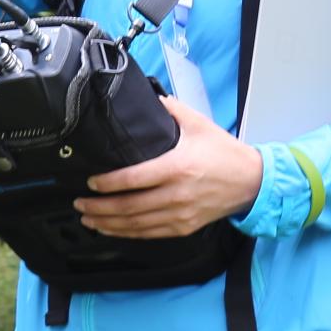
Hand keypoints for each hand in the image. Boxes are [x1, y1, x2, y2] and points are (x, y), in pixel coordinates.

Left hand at [76, 95, 265, 238]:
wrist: (251, 182)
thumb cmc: (224, 153)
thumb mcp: (198, 124)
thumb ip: (171, 109)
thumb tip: (150, 97)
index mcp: (177, 167)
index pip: (133, 179)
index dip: (108, 184)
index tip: (91, 183)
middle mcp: (176, 194)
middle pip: (129, 206)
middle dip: (99, 207)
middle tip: (79, 204)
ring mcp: (180, 214)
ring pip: (136, 224)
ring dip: (108, 223)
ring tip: (88, 219)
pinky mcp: (184, 227)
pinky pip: (149, 233)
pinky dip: (127, 233)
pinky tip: (112, 230)